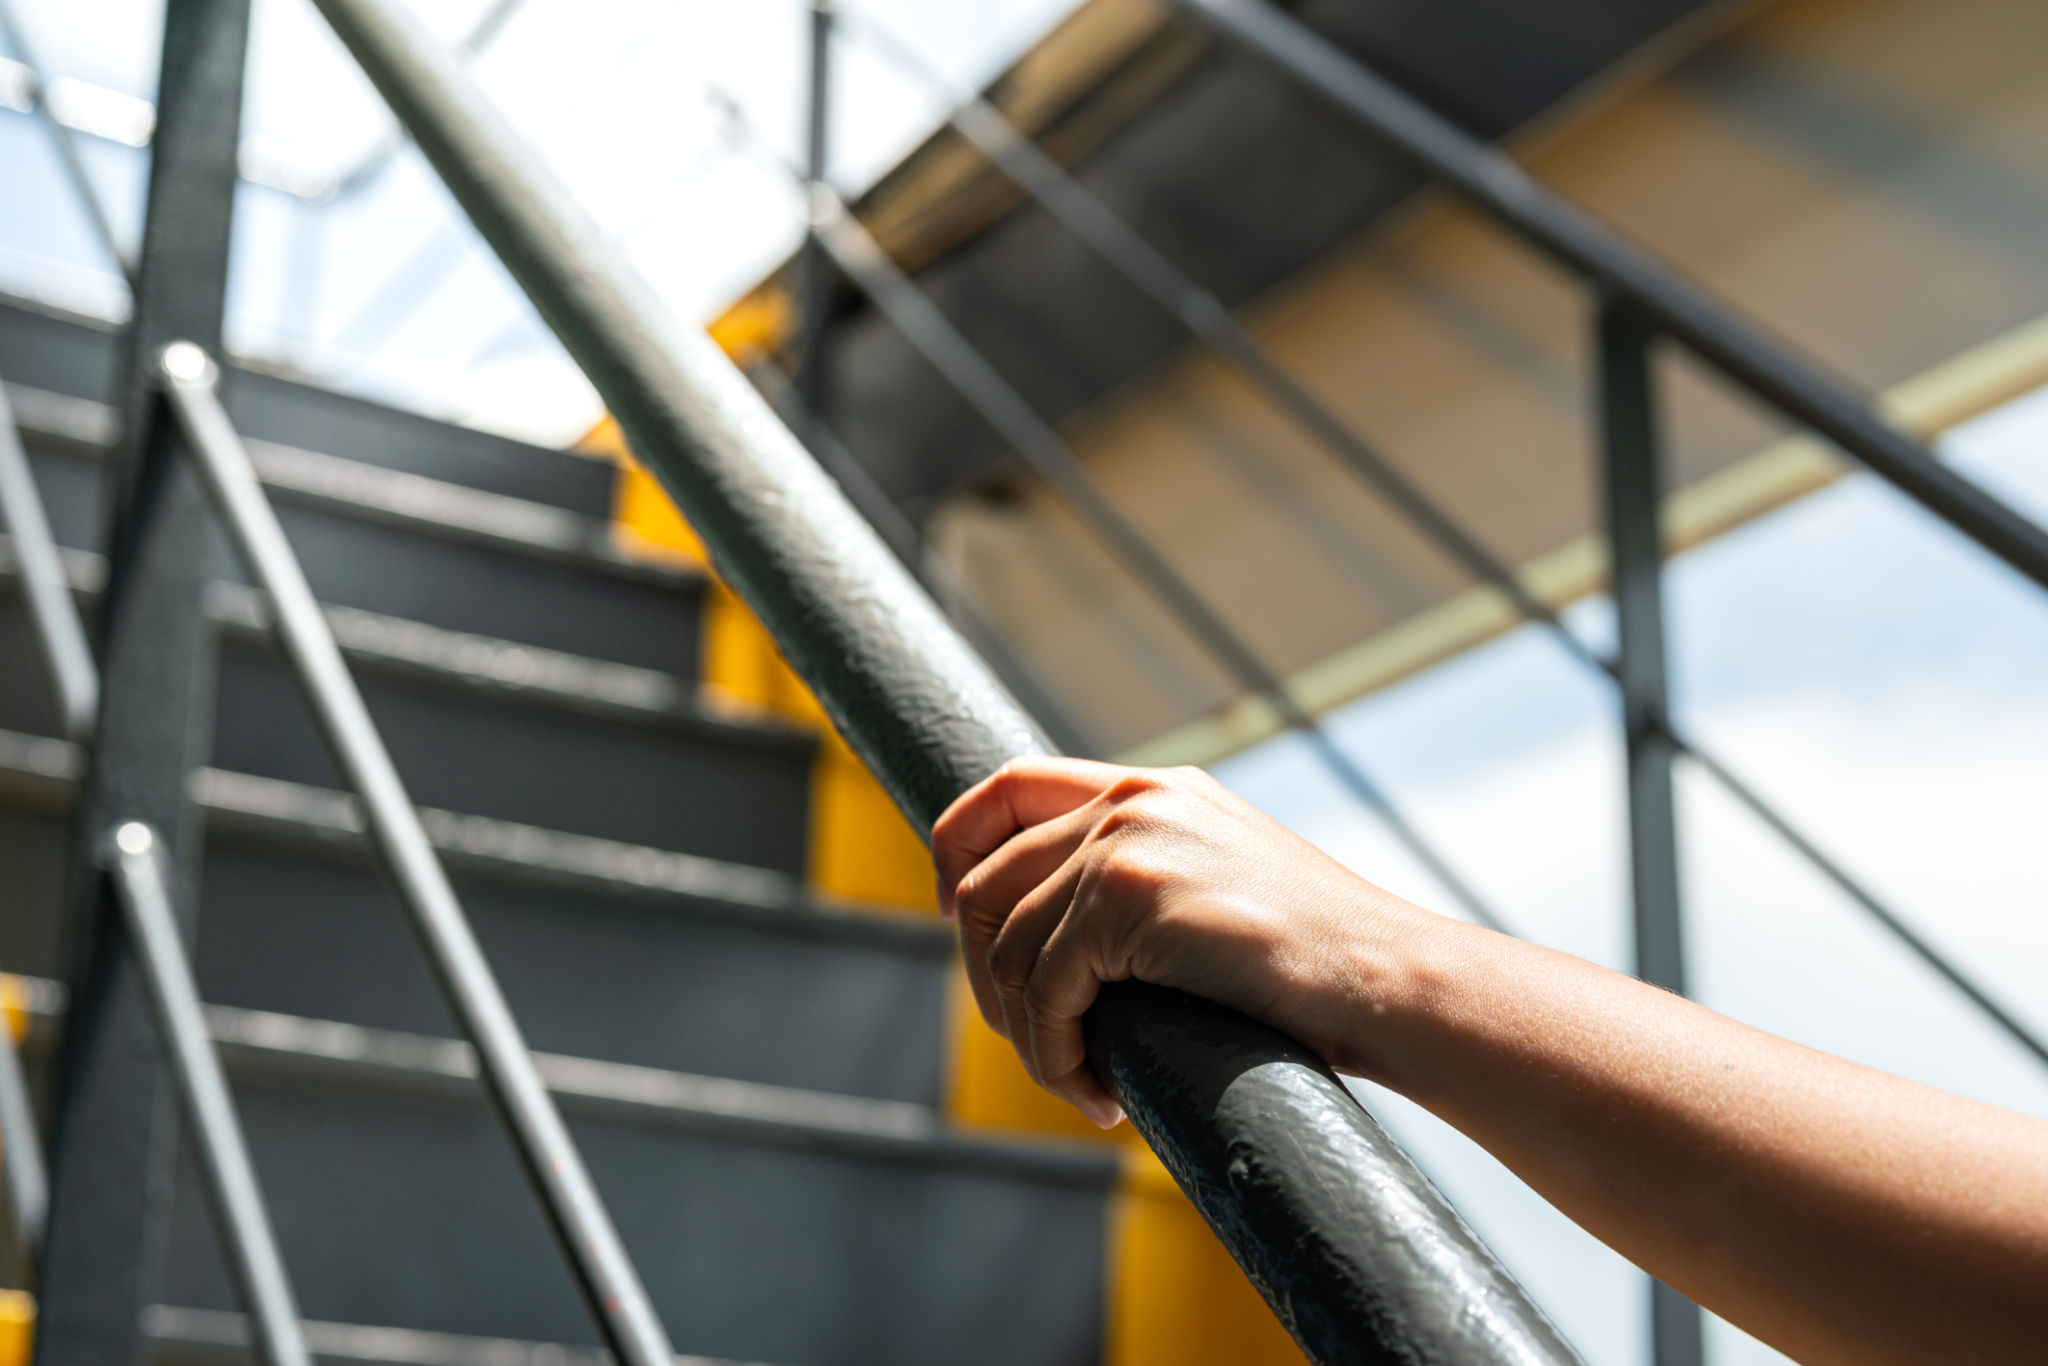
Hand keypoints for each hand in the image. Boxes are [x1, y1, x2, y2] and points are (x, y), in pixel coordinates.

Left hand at [932, 757, 1447, 1127]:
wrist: (1390, 980)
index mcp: (1154, 789)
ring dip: (1029, 1032)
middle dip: (986, 970)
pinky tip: (1100, 1096)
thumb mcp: (1223, 886)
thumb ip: (1148, 879)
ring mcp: (1128, 842)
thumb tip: (1064, 940)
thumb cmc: (1320, 963)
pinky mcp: (1129, 899)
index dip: (959, 845)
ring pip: (1010, 945)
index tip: (956, 913)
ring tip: (1079, 1082)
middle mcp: (1132, 801)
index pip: (1011, 784)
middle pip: (987, 873)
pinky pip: (1046, 990)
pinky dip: (1055, 1057)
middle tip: (1032, 1038)